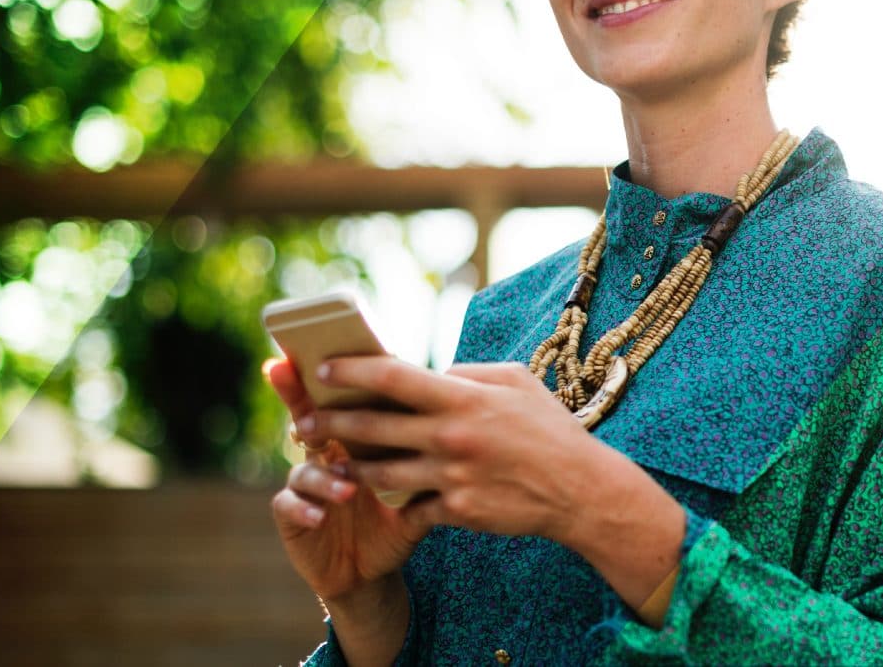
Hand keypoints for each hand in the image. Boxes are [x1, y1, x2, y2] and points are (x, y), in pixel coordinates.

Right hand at [263, 358, 432, 603]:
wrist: (373, 570)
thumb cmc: (398, 518)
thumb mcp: (419, 484)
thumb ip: (432, 451)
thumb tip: (465, 413)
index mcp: (355, 438)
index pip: (343, 399)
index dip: (332, 376)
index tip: (328, 354)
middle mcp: (324, 453)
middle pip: (307, 416)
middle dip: (298, 399)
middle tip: (302, 391)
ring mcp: (305, 483)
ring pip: (304, 467)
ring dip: (323, 476)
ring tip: (347, 488)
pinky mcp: (293, 516)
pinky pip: (288, 505)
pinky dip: (303, 507)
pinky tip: (318, 516)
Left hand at [301, 357, 687, 620]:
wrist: (579, 489)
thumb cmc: (548, 428)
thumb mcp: (516, 381)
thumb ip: (469, 373)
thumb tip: (432, 371)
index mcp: (463, 398)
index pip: (391, 376)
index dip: (350, 370)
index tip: (322, 369)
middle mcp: (451, 436)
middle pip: (370, 427)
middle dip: (328, 423)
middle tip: (303, 422)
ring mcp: (451, 477)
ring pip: (379, 473)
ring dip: (349, 466)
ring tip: (330, 461)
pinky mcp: (456, 511)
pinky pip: (411, 505)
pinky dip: (395, 499)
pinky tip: (380, 495)